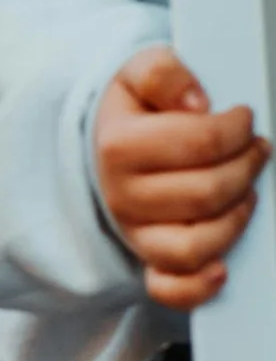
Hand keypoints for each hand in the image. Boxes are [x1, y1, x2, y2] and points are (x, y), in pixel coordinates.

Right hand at [94, 46, 268, 305]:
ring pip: (197, 244)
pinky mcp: (148, 260)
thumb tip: (196, 101)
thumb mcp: (138, 74)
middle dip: (246, 166)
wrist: (104, 150)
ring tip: (247, 190)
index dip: (236, 128)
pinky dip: (198, 285)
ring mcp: (136, 234)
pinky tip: (222, 268)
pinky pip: (169, 288)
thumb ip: (163, 72)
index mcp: (119, 147)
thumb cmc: (134, 114)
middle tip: (256, 148)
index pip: (199, 142)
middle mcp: (124, 196)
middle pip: (207, 193)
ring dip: (236, 216)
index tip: (244, 117)